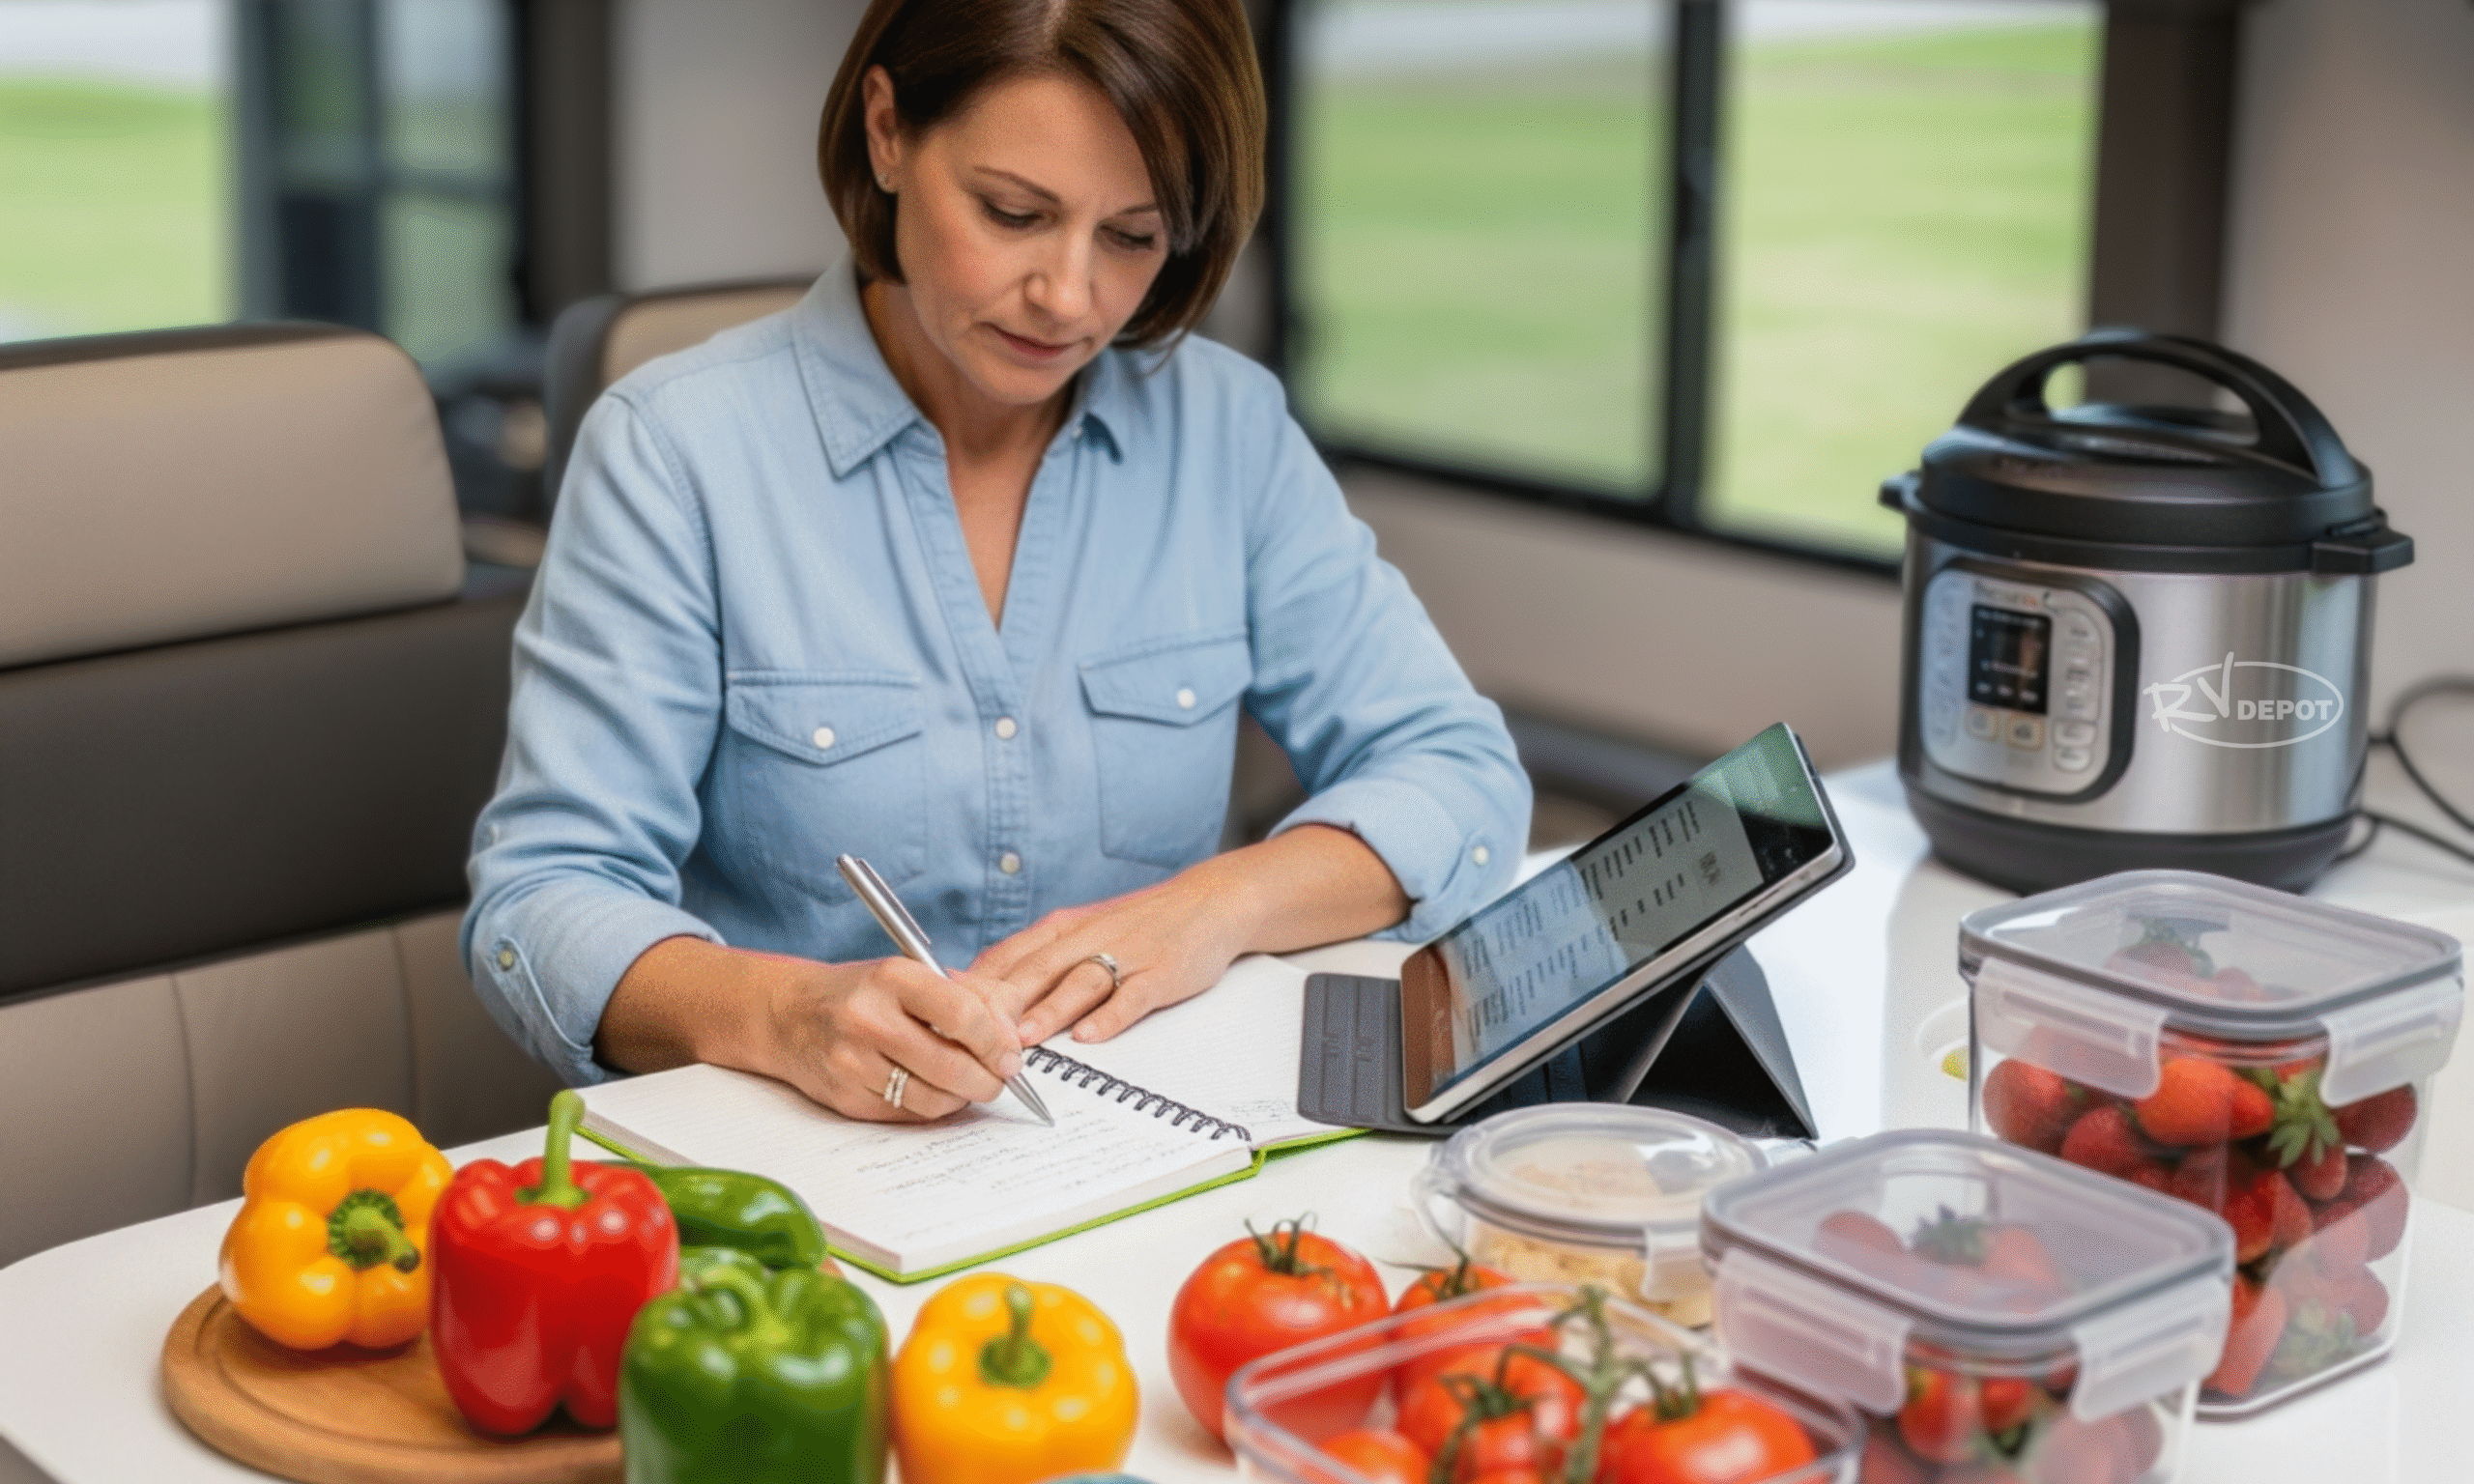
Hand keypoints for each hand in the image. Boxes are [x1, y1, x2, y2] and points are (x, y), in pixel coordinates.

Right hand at [753, 954, 1026, 1121]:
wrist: (788, 1014)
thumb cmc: (864, 992)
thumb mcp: (913, 974)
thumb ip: (969, 996)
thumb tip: (1014, 1034)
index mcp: (893, 978)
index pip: (963, 1015)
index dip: (996, 1042)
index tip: (1009, 1055)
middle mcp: (869, 1019)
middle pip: (952, 1066)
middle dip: (988, 1080)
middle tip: (998, 1079)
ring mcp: (853, 1062)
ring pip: (933, 1099)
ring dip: (962, 1098)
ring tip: (966, 1084)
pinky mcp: (845, 1098)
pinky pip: (908, 1115)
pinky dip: (931, 1107)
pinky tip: (932, 1090)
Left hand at [973, 826, 1410, 1044]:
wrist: (1208, 902)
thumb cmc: (1138, 924)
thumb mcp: (1079, 931)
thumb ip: (1032, 959)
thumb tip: (972, 987)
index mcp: (1061, 930)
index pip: (1007, 959)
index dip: (974, 988)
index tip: (939, 1012)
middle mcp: (1086, 939)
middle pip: (1033, 972)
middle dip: (998, 1005)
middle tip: (966, 1035)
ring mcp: (1125, 954)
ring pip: (1078, 983)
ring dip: (1048, 1011)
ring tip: (1022, 1039)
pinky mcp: (1160, 972)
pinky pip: (1132, 995)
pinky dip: (1111, 1015)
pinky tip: (1092, 1036)